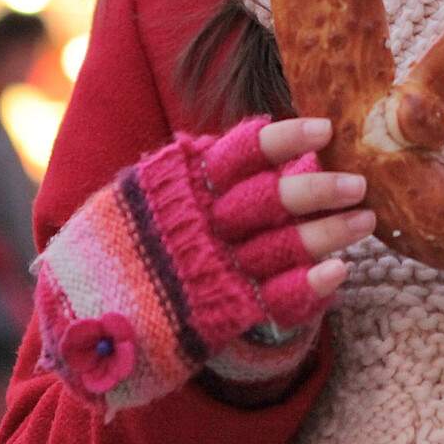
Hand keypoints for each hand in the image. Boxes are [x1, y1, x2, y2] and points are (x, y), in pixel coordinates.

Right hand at [34, 113, 373, 412]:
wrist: (76, 314)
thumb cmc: (125, 242)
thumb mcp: (145, 194)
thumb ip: (197, 167)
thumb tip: (268, 131)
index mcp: (178, 189)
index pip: (237, 156)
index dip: (282, 140)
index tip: (324, 128)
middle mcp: (196, 228)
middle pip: (267, 202)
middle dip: (317, 190)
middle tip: (360, 182)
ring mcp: (210, 273)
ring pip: (280, 248)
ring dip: (327, 234)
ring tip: (366, 218)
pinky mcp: (221, 314)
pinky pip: (273, 298)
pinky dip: (308, 285)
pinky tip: (339, 272)